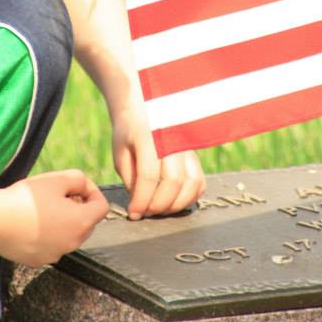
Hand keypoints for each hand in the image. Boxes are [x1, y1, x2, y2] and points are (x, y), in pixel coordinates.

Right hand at [0, 170, 108, 265]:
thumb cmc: (27, 199)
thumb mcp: (57, 179)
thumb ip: (79, 179)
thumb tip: (84, 188)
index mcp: (82, 222)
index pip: (102, 207)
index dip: (92, 192)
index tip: (75, 186)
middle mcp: (74, 242)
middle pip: (86, 222)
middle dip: (78, 207)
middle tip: (57, 195)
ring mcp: (57, 254)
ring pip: (69, 235)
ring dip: (63, 222)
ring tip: (41, 208)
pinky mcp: (40, 260)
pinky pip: (51, 245)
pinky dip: (47, 234)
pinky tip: (30, 223)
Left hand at [112, 92, 205, 218]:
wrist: (143, 108)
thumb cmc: (128, 133)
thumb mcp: (121, 153)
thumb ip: (130, 178)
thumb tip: (141, 204)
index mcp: (149, 137)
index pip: (149, 176)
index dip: (142, 199)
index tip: (134, 213)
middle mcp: (173, 141)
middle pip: (173, 182)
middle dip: (158, 205)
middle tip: (145, 212)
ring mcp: (187, 147)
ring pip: (192, 183)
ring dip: (175, 204)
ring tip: (158, 209)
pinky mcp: (195, 155)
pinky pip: (200, 181)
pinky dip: (190, 197)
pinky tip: (174, 201)